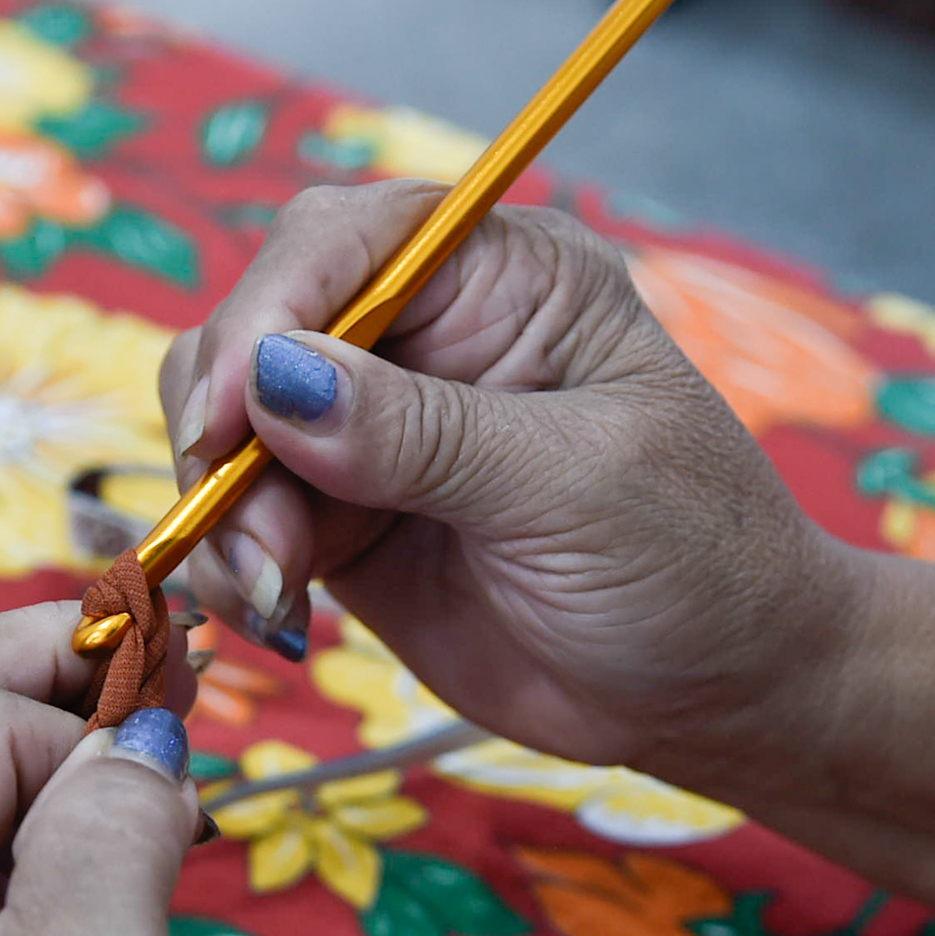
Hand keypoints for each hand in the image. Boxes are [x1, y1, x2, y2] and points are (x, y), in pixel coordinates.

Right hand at [162, 179, 856, 773]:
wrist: (712, 693)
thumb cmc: (692, 560)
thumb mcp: (575, 484)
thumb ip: (424, 435)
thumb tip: (275, 378)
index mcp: (502, 276)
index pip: (346, 241)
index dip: (268, 308)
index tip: (229, 412)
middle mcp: (421, 335)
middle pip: (256, 327)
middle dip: (226, 424)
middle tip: (256, 532)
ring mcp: (369, 430)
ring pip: (226, 427)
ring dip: (223, 510)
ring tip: (274, 591)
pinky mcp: (338, 518)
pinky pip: (239, 518)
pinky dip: (230, 564)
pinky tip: (276, 614)